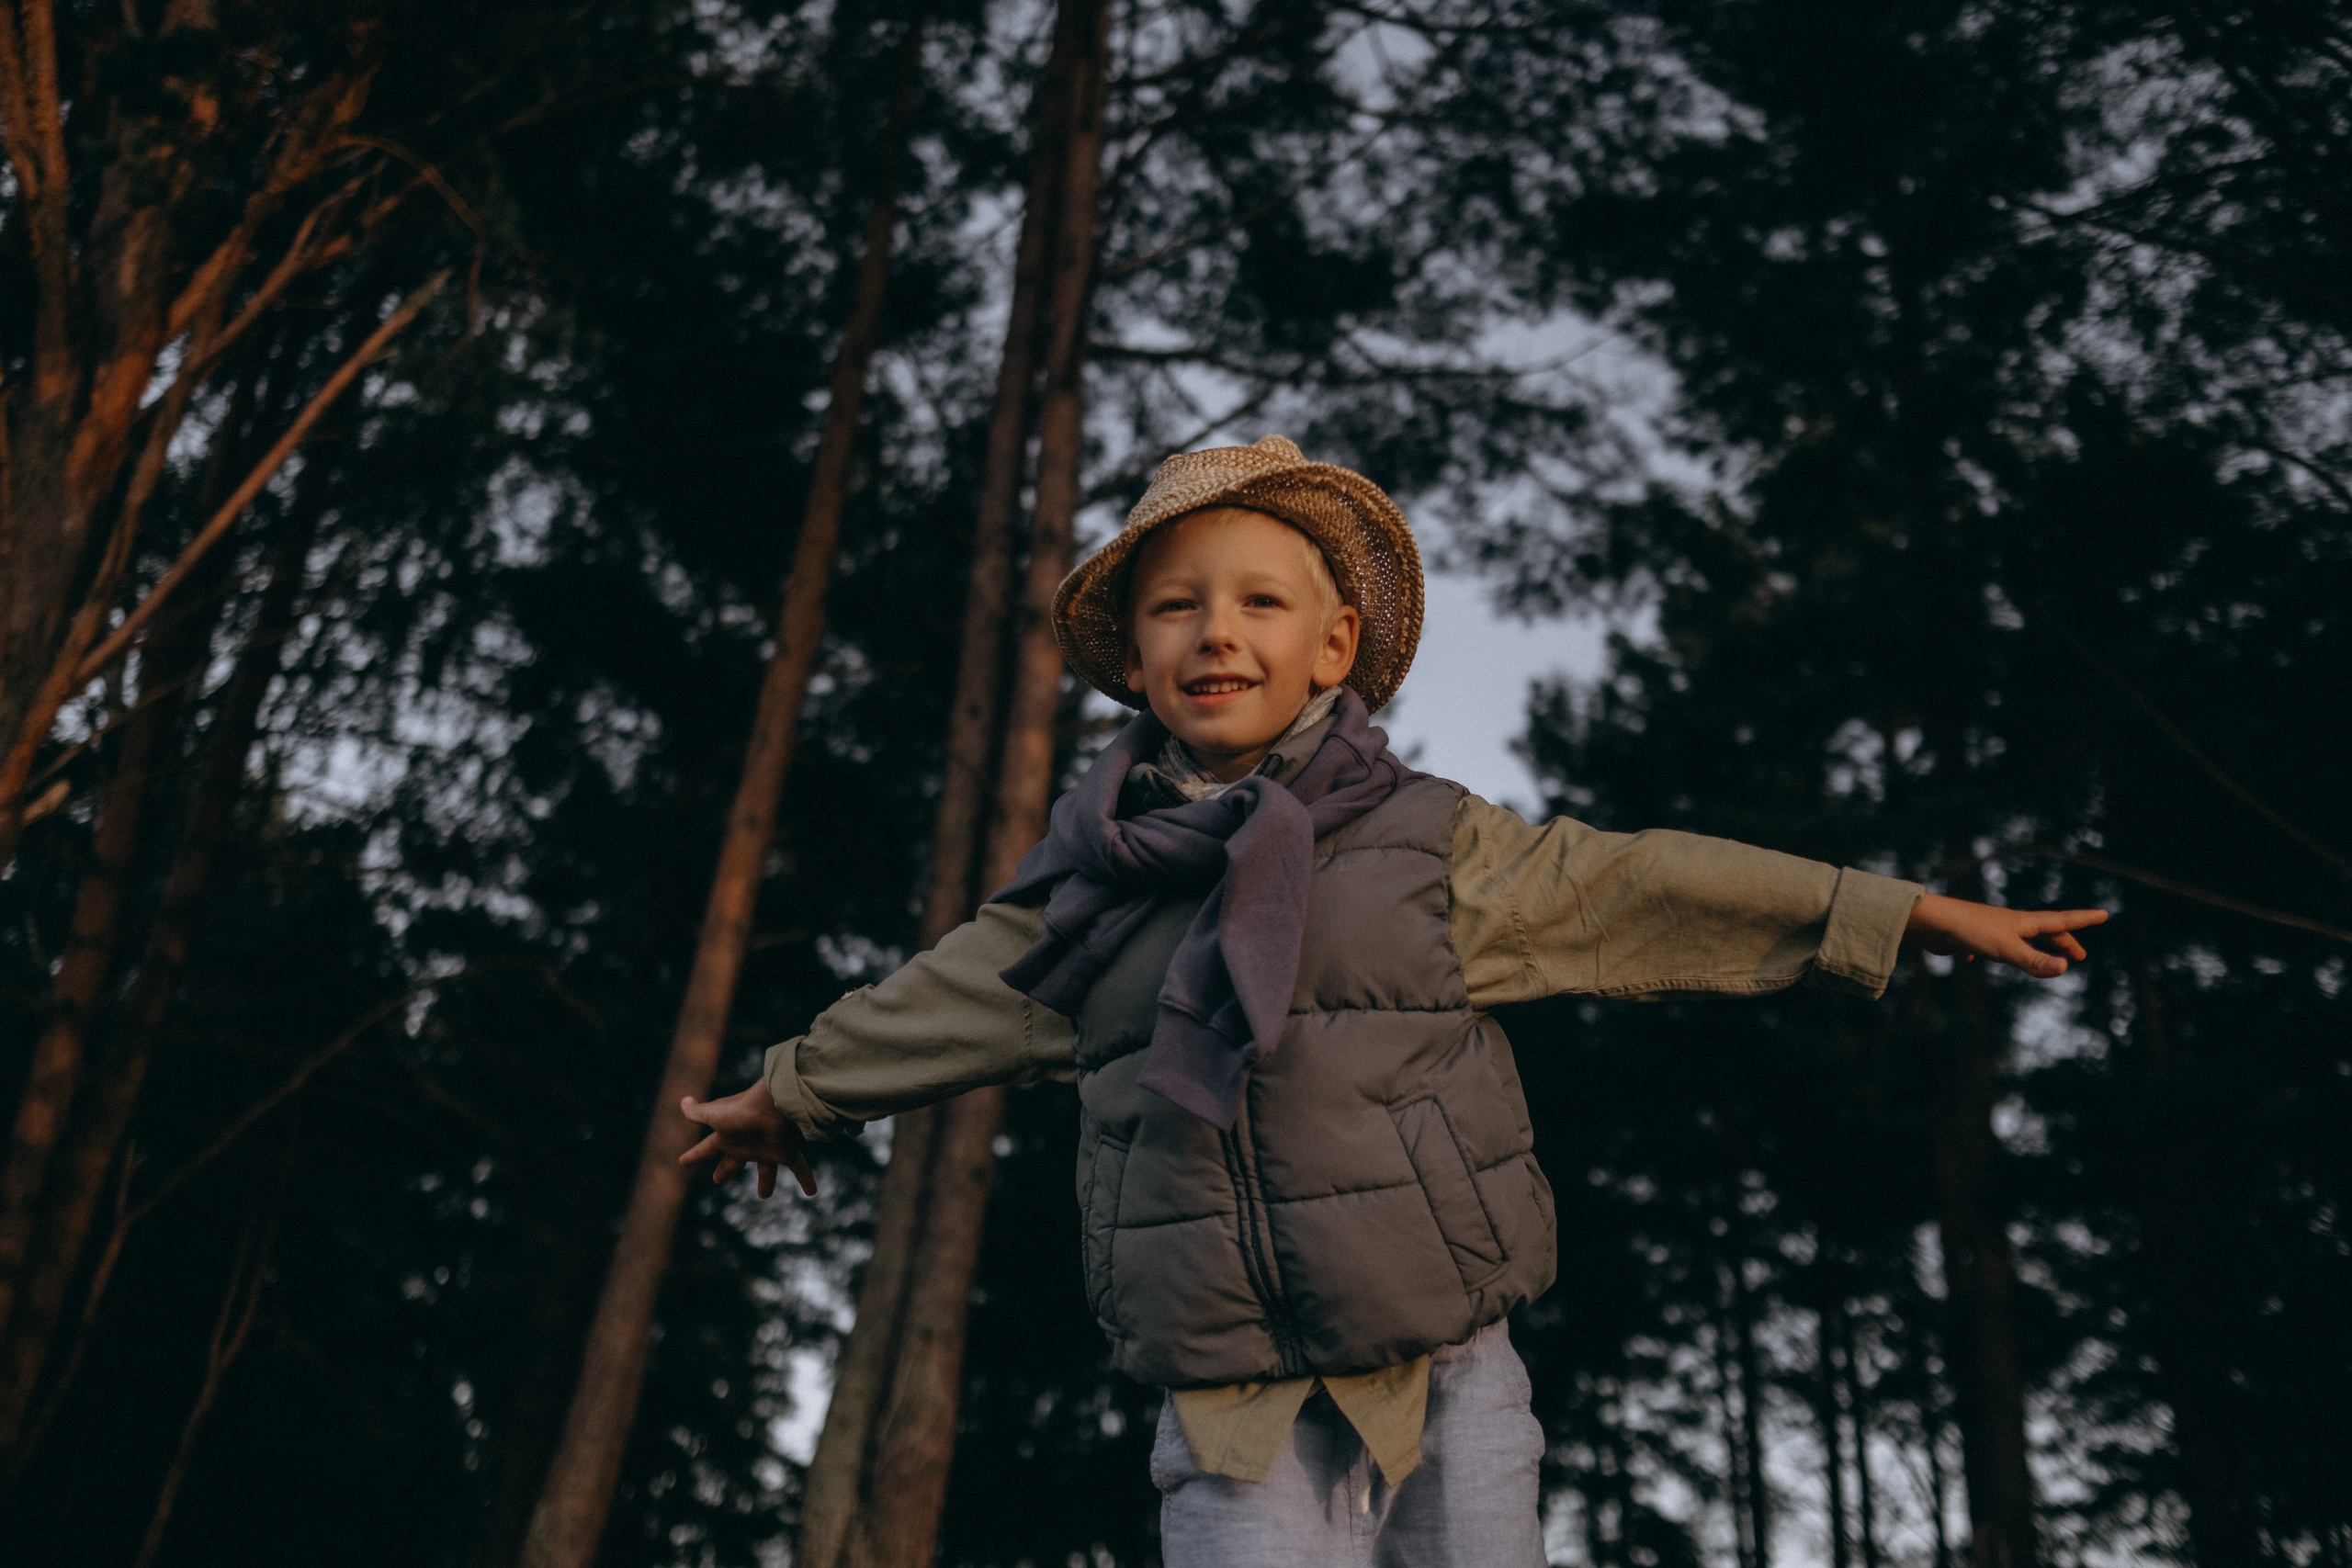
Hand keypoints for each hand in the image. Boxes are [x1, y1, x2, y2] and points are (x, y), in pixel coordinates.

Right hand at [679, 1082, 816, 1198]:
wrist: (772, 1105)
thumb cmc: (740, 1111)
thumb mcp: (713, 1114)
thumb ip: (697, 1112)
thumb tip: (683, 1101)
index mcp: (727, 1137)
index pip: (706, 1149)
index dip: (694, 1156)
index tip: (683, 1162)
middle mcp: (747, 1144)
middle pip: (734, 1161)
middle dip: (726, 1171)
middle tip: (718, 1180)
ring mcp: (767, 1148)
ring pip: (766, 1169)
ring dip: (766, 1181)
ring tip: (764, 1195)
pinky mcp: (786, 1152)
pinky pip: (799, 1167)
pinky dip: (806, 1179)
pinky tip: (812, 1192)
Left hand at [1906, 892, 2108, 977]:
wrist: (1931, 922)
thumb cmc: (1970, 932)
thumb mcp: (2006, 950)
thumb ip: (2034, 961)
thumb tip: (2064, 968)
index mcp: (2023, 922)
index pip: (2061, 921)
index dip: (2083, 920)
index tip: (2104, 913)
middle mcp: (2009, 924)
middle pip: (2043, 931)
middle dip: (2063, 942)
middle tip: (2079, 955)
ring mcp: (1989, 930)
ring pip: (2017, 940)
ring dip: (2034, 949)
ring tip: (2040, 958)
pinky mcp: (1969, 940)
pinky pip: (1985, 947)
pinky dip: (1989, 953)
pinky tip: (1973, 959)